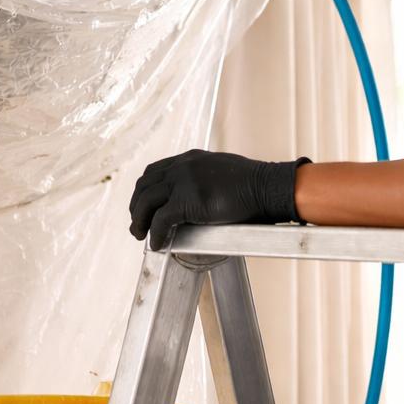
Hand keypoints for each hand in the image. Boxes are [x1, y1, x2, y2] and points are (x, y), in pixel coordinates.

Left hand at [128, 149, 309, 247]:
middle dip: (137, 205)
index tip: (143, 205)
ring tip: (140, 235)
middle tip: (137, 224)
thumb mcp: (222, 172)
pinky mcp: (187, 201)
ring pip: (147, 201)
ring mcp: (183, 181)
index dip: (145, 190)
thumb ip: (205, 180)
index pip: (155, 171)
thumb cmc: (253, 184)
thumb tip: (200, 198)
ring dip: (139, 220)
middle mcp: (182, 166)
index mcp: (190, 159)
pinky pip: (161, 220)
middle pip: (145, 184)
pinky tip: (158, 244)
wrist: (266, 186)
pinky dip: (156, 234)